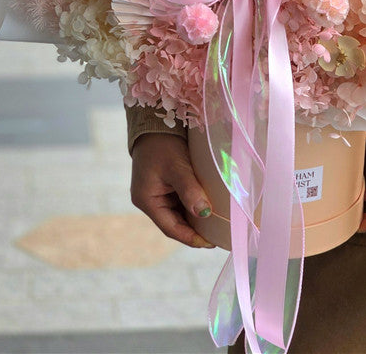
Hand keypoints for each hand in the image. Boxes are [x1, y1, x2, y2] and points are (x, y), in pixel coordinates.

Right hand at [130, 133, 215, 247]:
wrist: (155, 122)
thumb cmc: (162, 144)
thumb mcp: (177, 167)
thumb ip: (189, 190)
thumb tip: (204, 212)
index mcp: (147, 200)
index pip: (171, 228)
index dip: (191, 238)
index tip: (211, 243)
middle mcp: (151, 200)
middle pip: (176, 223)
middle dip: (196, 230)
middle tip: (219, 235)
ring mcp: (158, 193)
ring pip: (180, 213)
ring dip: (196, 218)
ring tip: (218, 224)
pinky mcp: (166, 185)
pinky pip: (182, 201)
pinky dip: (195, 205)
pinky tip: (209, 207)